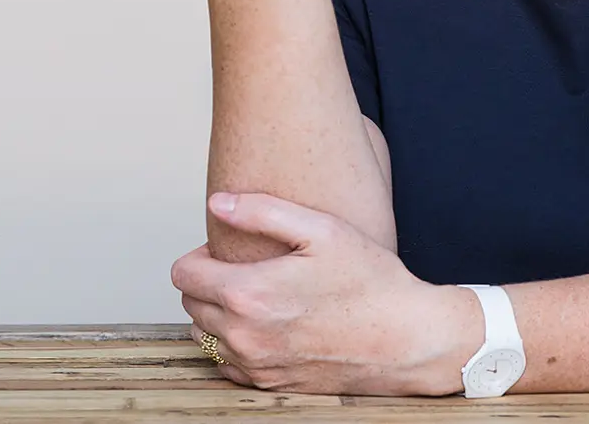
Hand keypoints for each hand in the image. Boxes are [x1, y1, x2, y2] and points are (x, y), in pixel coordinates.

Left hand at [171, 192, 476, 396]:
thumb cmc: (371, 282)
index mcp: (248, 294)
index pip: (182, 274)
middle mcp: (244, 335)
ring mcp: (256, 364)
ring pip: (203, 336)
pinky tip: (266, 326)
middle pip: (189, 304)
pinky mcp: (270, 384)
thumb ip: (261, 211)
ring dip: (217, 315)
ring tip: (256, 297)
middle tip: (246, 269)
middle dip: (208, 282)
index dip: (199, 255)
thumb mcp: (322, 230)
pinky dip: (234, 345)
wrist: (406, 339)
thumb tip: (216, 203)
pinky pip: (226, 365)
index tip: (225, 251)